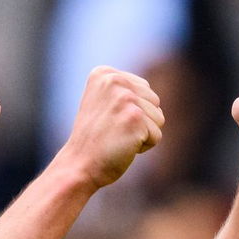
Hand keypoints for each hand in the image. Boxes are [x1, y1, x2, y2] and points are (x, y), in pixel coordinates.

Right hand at [56, 66, 164, 188]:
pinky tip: (122, 146)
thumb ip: (124, 92)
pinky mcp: (135, 117)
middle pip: (154, 101)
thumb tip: (152, 96)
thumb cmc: (94, 140)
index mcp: (104, 73)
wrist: (79, 165)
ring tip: (118, 137)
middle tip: (113, 130)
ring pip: (158, 118)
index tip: (107, 119)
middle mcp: (115, 80)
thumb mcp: (104, 104)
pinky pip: (157, 136)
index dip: (131, 111)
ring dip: (143, 134)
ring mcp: (125, 98)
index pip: (144, 89)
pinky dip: (144, 146)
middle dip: (141, 121)